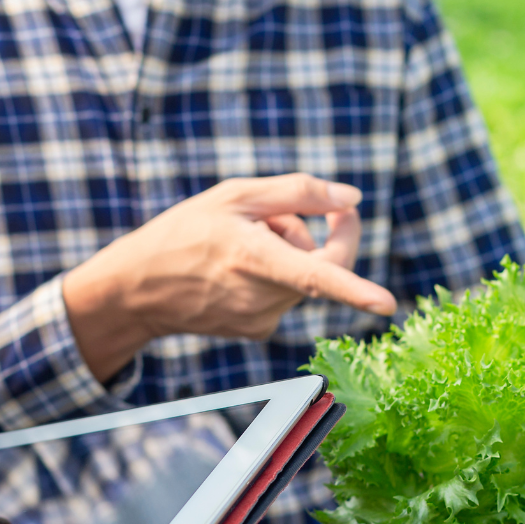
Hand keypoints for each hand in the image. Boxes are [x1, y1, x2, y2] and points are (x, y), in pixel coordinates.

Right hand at [63, 174, 396, 381]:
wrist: (138, 289)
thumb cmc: (184, 232)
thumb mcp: (234, 194)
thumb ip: (298, 192)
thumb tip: (352, 200)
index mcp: (255, 259)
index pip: (316, 274)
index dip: (354, 289)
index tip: (386, 305)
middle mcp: (262, 296)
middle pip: (320, 259)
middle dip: (307, 230)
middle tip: (272, 213)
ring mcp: (261, 319)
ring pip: (303, 277)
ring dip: (286, 253)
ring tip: (238, 245)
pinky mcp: (258, 331)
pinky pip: (286, 294)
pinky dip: (273, 276)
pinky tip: (235, 272)